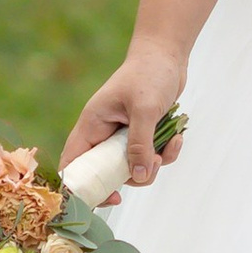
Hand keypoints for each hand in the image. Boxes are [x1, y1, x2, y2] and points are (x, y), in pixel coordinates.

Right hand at [64, 44, 186, 192]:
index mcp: (91, 125)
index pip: (73, 164)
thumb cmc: (150, 74)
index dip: (82, 187)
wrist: (167, 54)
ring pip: (132, 167)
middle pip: (106, 173)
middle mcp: (103, 133)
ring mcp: (122, 135)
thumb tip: (139, 176)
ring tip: (169, 147)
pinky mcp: (141, 134)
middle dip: (131, 176)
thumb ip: (140, 144)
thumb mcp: (145, 109)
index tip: (108, 198)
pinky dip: (165, 153)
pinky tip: (178, 137)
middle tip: (151, 169)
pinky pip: (150, 156)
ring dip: (154, 164)